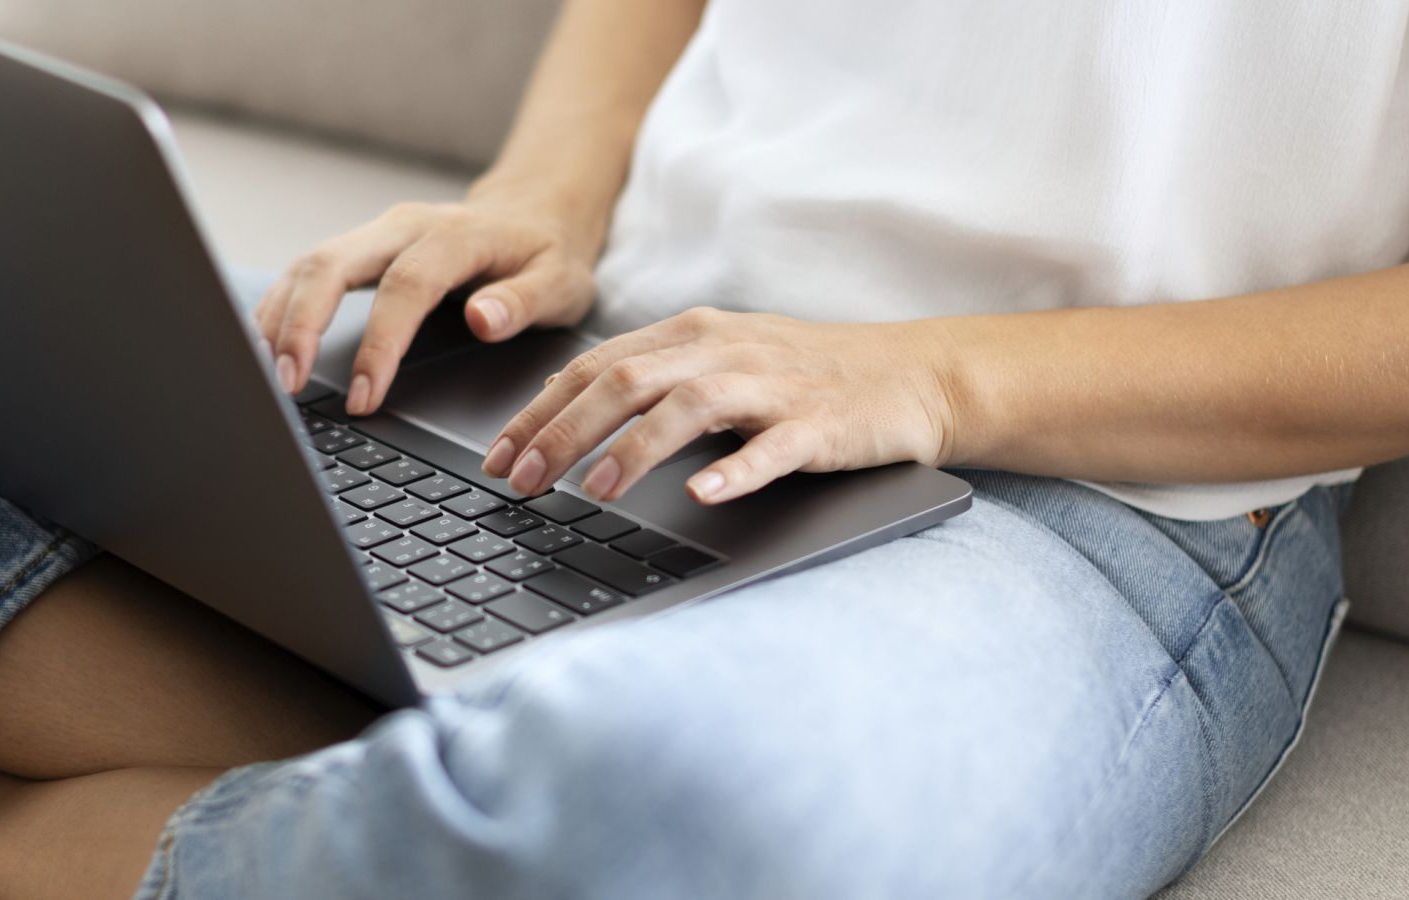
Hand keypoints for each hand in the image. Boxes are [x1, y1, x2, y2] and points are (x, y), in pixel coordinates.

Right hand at [256, 198, 601, 414]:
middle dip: (300, 324)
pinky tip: (262, 346)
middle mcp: (404, 226)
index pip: (403, 287)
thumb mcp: (561, 282)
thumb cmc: (547, 257)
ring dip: (278, 318)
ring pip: (308, 264)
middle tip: (286, 385)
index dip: (378, 343)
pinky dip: (278, 308)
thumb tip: (483, 320)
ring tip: (264, 375)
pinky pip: (305, 272)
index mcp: (455, 236)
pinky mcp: (359, 248)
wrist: (535, 214)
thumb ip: (523, 302)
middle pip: (332, 262)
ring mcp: (375, 233)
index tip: (363, 396)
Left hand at [480, 307, 958, 503]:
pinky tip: (702, 495)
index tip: (496, 456)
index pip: (595, 365)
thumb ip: (646, 378)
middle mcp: (724, 350)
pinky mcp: (820, 424)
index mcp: (692, 333)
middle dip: (563, 432)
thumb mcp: (717, 362)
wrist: (912, 374)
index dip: (539, 410)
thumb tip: (562, 408)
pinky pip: (773, 448)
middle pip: (625, 380)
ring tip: (592, 491)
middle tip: (520, 481)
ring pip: (688, 406)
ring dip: (633, 449)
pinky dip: (735, 470)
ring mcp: (773, 386)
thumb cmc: (805, 375)